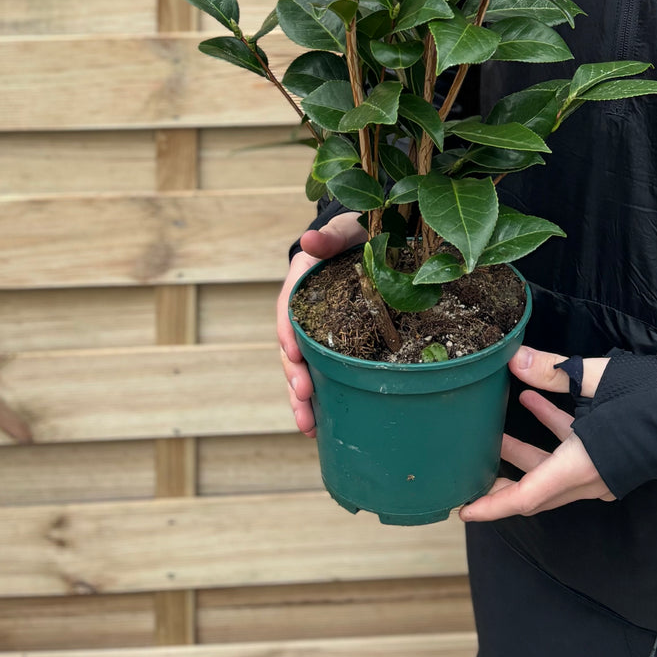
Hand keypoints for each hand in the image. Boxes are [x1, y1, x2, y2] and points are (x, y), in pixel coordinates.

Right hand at [276, 212, 366, 434]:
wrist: (369, 243)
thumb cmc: (357, 234)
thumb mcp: (346, 230)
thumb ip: (329, 237)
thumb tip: (309, 240)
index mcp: (301, 281)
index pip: (287, 309)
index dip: (287, 332)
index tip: (293, 353)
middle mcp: (302, 310)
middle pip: (290, 347)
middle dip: (293, 375)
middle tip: (302, 397)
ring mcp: (315, 330)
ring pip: (300, 368)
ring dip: (300, 397)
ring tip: (307, 425)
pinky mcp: (330, 344)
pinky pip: (319, 372)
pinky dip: (318, 399)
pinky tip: (320, 426)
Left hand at [459, 346, 613, 520]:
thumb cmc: (651, 398)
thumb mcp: (599, 378)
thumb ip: (554, 372)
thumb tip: (515, 358)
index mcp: (581, 466)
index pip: (527, 497)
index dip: (492, 506)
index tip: (464, 510)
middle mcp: (590, 478)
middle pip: (535, 489)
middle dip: (501, 482)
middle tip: (470, 474)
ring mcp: (601, 473)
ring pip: (551, 471)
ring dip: (524, 451)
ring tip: (496, 430)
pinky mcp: (610, 460)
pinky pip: (570, 456)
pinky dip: (551, 434)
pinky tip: (535, 403)